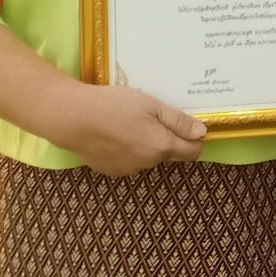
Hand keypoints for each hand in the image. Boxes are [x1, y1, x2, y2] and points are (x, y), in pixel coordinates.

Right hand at [55, 83, 207, 176]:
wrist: (73, 118)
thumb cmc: (115, 106)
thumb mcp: (152, 105)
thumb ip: (178, 121)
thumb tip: (202, 132)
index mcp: (161, 147)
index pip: (193, 152)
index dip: (194, 138)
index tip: (187, 124)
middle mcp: (148, 164)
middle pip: (169, 153)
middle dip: (167, 138)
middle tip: (151, 116)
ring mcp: (128, 170)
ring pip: (148, 157)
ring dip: (146, 144)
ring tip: (129, 122)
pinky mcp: (111, 171)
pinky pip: (129, 161)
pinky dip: (128, 150)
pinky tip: (115, 133)